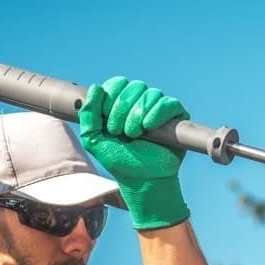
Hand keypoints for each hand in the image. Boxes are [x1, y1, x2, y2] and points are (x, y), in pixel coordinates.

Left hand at [78, 76, 189, 230]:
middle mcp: (141, 102)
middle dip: (122, 109)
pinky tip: (149, 128)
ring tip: (135, 135)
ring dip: (138, 114)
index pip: (117, 83)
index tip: (108, 123)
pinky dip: (157, 114)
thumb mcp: (93, 139)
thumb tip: (96, 88)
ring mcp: (160, 109)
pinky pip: (168, 103)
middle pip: (133, 86)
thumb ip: (88, 115)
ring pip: (151, 94)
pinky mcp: (177, 117)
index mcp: (122, 103)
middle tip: (121, 133)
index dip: (111, 98)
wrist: (141, 180)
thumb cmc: (119, 161)